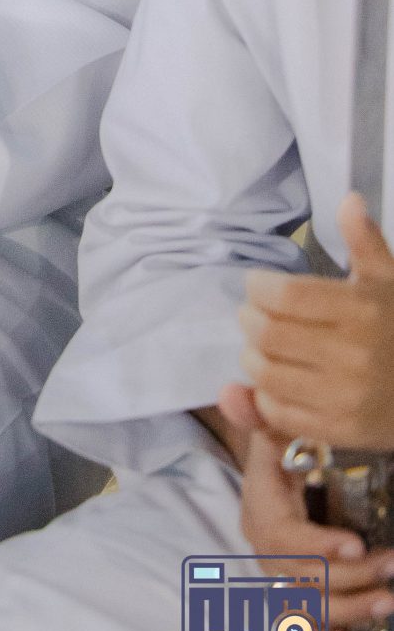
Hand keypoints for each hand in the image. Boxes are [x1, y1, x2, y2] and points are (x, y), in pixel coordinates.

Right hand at [217, 381, 393, 630]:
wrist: (275, 479)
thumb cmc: (282, 453)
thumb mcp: (276, 432)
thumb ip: (261, 416)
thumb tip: (234, 391)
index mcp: (259, 511)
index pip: (281, 537)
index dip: (316, 547)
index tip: (356, 544)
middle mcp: (264, 551)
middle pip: (298, 580)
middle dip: (348, 580)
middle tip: (392, 569)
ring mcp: (276, 578)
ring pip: (304, 608)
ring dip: (347, 611)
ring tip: (387, 602)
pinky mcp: (290, 596)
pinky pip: (298, 629)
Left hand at [239, 195, 393, 449]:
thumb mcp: (389, 282)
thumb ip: (366, 242)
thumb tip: (350, 199)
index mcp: (362, 310)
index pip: (285, 296)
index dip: (258, 287)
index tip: (257, 285)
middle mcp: (353, 355)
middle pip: (268, 334)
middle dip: (249, 319)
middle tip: (253, 314)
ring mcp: (346, 397)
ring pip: (267, 373)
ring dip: (251, 356)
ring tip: (260, 345)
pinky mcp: (341, 431)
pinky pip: (280, 412)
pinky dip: (265, 394)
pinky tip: (275, 378)